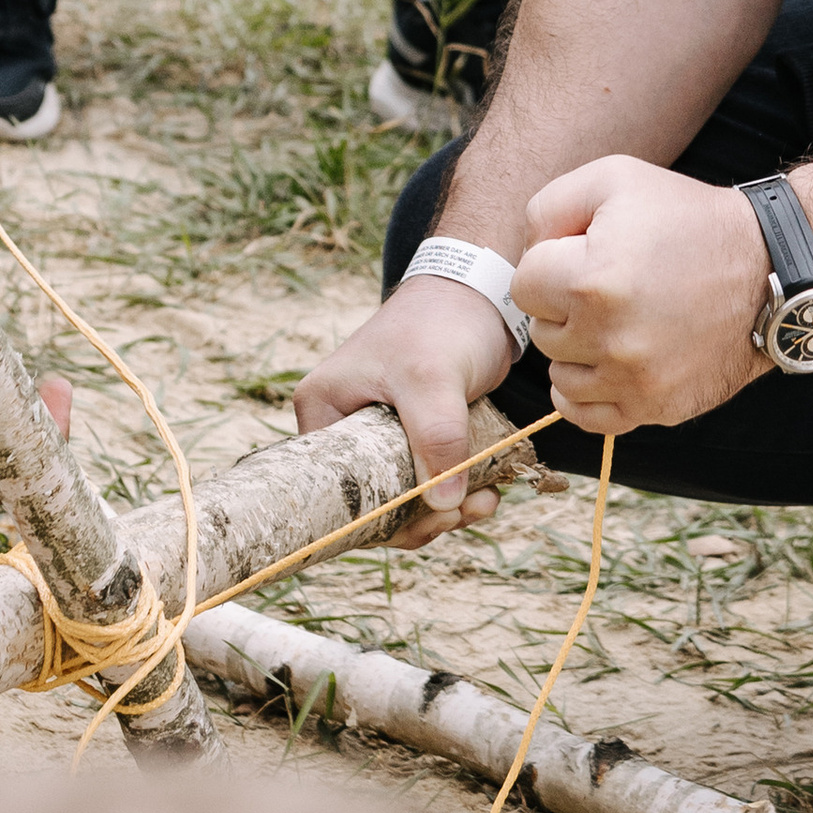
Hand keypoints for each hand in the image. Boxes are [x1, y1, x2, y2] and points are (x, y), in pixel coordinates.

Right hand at [293, 279, 520, 550]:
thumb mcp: (431, 378)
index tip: (429, 520)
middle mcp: (341, 428)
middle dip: (419, 519)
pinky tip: (488, 491)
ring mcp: (376, 436)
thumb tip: (442, 505)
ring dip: (444, 511)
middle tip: (461, 513)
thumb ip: (436, 437)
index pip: (334, 490)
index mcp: (323, 411)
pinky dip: (455, 496)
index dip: (378, 519)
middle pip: (370, 502)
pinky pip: (424, 484)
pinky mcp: (411, 438)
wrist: (478, 292)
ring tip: (485, 502)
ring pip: (402, 499)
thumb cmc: (441, 323)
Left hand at [516, 157, 771, 436]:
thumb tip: (526, 253)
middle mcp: (610, 338)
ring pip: (561, 374)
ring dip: (578, 349)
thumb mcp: (615, 178)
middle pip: (542, 331)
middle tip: (608, 285)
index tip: (586, 255)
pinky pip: (587, 416)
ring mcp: (634, 380)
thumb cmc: (687, 218)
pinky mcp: (655, 408)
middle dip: (564, 306)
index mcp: (592, 279)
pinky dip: (589, 391)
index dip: (551, 264)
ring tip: (617, 319)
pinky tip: (607, 361)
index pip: (524, 285)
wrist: (766, 268)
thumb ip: (549, 208)